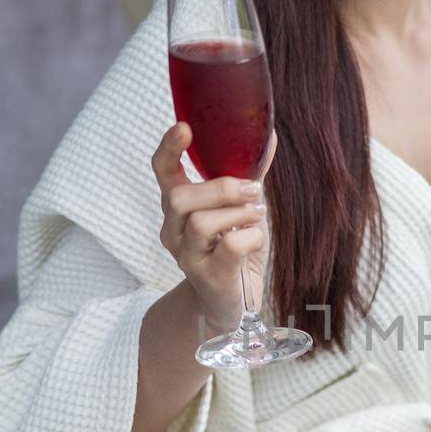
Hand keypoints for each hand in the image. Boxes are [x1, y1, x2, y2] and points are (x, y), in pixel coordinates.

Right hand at [151, 123, 277, 331]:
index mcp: (178, 208)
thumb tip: (268, 136)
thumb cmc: (235, 251)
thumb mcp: (241, 209)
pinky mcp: (209, 278)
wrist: (232, 304)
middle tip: (252, 189)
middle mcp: (173, 231)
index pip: (162, 172)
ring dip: (237, 213)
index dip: (169, 148)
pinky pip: (228, 248)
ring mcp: (188, 257)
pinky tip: (256, 239)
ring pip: (201, 223)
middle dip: (220, 187)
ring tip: (256, 215)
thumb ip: (248, 176)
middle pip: (180, 197)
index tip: (184, 126)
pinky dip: (250, 237)